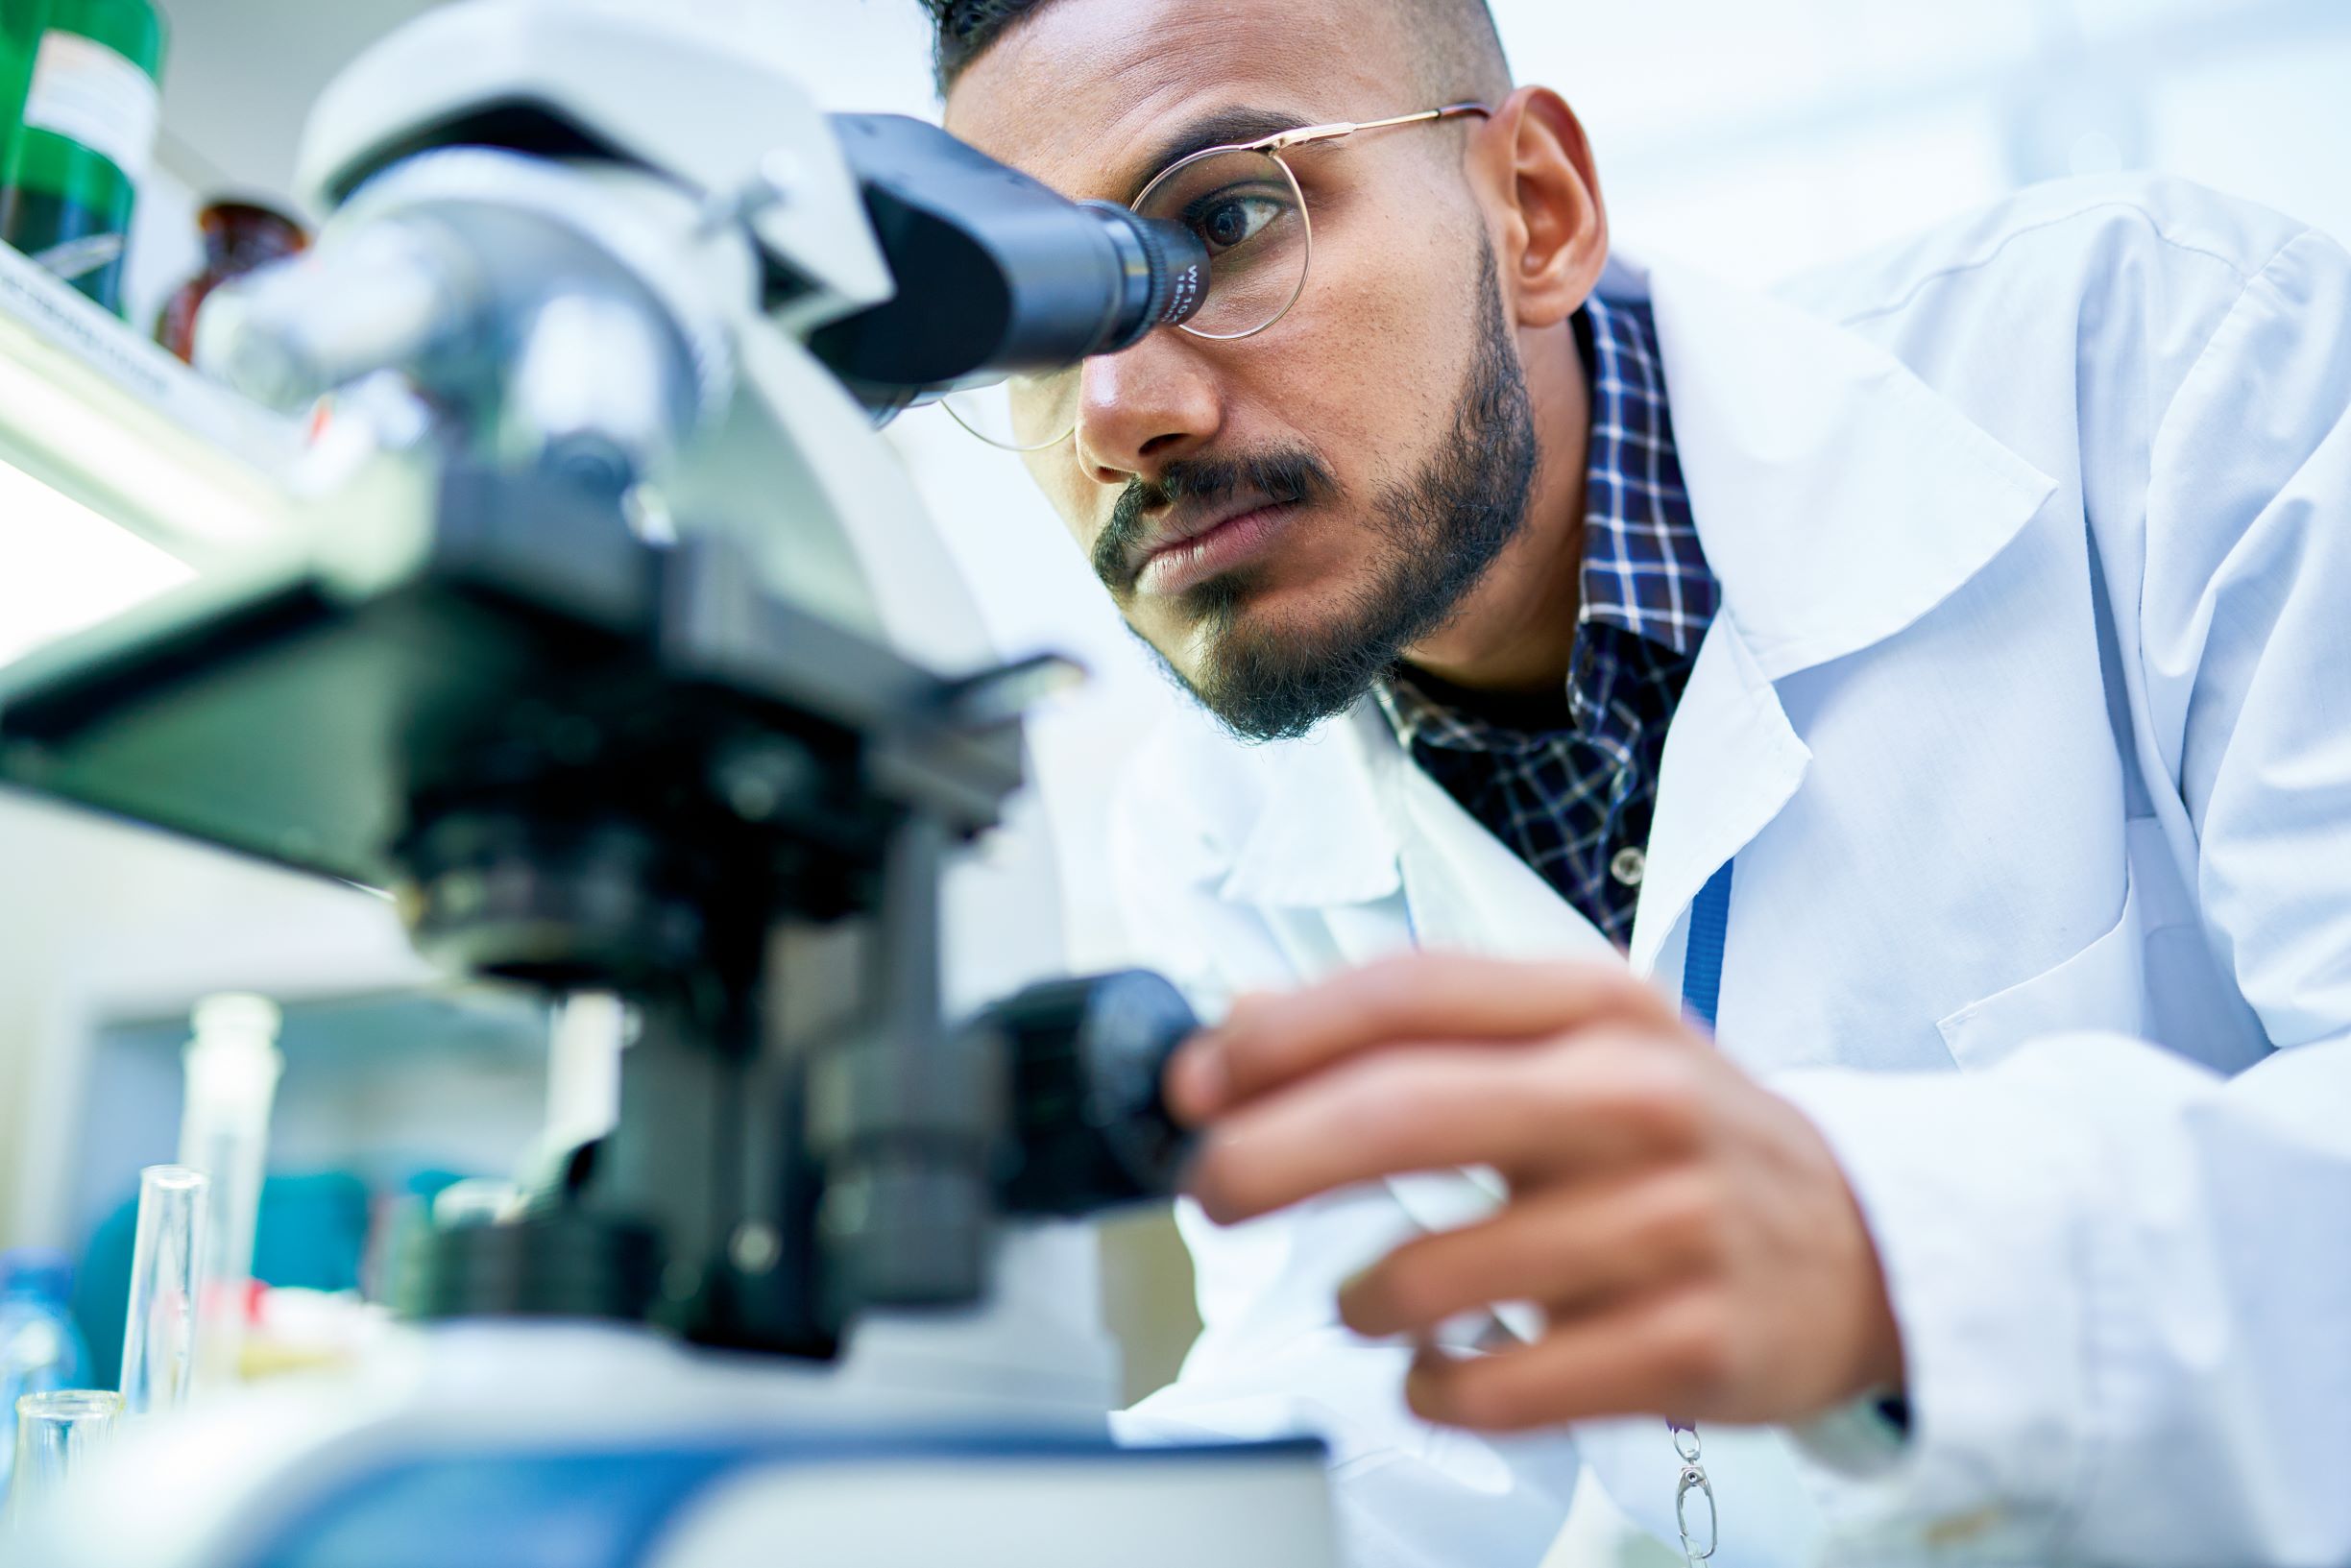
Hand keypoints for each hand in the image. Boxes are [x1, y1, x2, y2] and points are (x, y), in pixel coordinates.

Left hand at [1166, 952, 1904, 1431]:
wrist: (1871, 1245)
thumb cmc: (1683, 1139)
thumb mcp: (1578, 1044)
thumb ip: (1424, 1029)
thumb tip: (1243, 1026)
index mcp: (1597, 1006)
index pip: (1410, 993)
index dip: (1280, 1036)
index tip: (1195, 1083)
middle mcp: (1636, 1098)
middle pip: (1406, 1113)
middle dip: (1271, 1156)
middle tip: (1209, 1193)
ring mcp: (1670, 1223)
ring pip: (1439, 1270)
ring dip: (1360, 1298)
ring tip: (1366, 1301)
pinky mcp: (1691, 1344)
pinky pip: (1501, 1383)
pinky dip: (1434, 1385)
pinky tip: (1437, 1370)